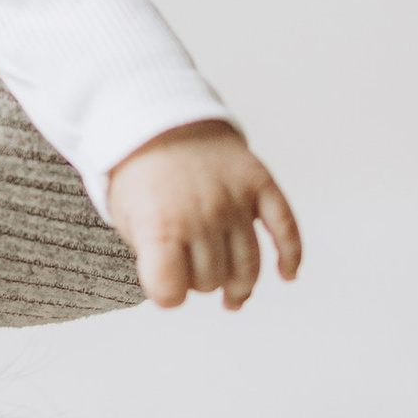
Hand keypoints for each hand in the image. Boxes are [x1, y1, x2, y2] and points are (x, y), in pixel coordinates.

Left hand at [106, 119, 301, 311]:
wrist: (162, 121)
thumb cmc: (141, 177)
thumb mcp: (126, 216)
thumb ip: (151, 255)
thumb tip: (181, 290)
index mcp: (160, 224)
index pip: (170, 288)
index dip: (168, 295)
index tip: (167, 288)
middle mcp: (201, 214)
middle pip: (211, 280)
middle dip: (200, 283)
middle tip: (193, 272)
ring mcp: (234, 199)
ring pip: (247, 266)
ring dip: (240, 286)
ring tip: (231, 296)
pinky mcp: (259, 183)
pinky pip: (285, 228)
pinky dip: (291, 256)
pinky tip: (287, 274)